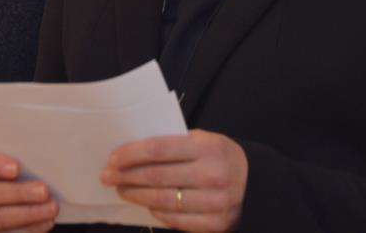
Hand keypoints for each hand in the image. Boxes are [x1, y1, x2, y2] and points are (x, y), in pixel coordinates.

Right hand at [0, 150, 58, 232]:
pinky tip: (46, 223)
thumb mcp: (4, 163)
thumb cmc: (5, 174)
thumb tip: (44, 162)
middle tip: (44, 191)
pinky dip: (28, 230)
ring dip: (27, 214)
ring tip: (51, 208)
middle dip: (18, 193)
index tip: (17, 168)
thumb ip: (16, 161)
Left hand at [102, 129, 247, 232]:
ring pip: (162, 200)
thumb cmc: (221, 158)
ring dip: (136, 195)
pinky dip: (156, 212)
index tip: (113, 157)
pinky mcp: (214, 224)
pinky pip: (175, 220)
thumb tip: (135, 151)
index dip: (132, 154)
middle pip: (156, 176)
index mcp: (208, 147)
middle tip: (108, 175)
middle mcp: (212, 174)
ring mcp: (214, 202)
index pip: (160, 149)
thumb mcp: (206, 140)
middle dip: (126, 176)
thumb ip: (177, 144)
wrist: (256, 184)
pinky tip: (146, 205)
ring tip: (122, 189)